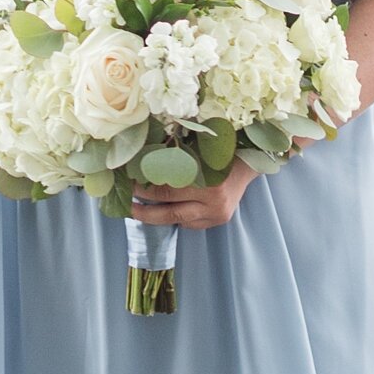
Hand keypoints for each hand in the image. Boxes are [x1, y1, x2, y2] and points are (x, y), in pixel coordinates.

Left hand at [128, 156, 268, 231]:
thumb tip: (139, 162)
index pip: (166, 190)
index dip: (143, 188)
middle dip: (144, 208)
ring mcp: (217, 214)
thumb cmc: (217, 151)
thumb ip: (173, 159)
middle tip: (126, 203)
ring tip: (136, 212)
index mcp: (208, 182)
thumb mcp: (196, 150)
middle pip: (170, 209)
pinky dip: (176, 218)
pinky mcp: (218, 220)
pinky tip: (163, 211)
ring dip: (154, 217)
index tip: (128, 183)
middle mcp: (213, 201)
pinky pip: (191, 223)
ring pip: (178, 220)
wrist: (247, 163)